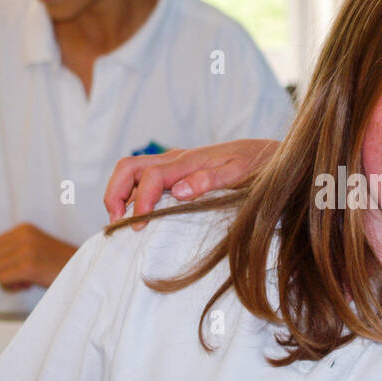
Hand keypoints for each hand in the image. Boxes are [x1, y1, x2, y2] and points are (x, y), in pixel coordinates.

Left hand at [0, 223, 78, 291]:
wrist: (83, 270)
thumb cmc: (59, 264)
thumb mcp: (35, 247)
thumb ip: (15, 249)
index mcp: (24, 229)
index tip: (1, 273)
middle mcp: (23, 236)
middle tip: (15, 280)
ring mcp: (25, 251)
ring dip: (5, 281)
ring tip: (23, 283)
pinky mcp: (28, 266)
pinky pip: (3, 279)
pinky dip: (10, 287)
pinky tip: (27, 286)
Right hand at [103, 139, 279, 229]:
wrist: (266, 154)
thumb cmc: (255, 165)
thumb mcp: (239, 174)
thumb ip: (209, 181)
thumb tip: (179, 192)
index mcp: (188, 161)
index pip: (151, 177)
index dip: (139, 201)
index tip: (138, 226)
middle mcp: (175, 159)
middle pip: (128, 167)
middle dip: (114, 193)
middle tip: (116, 223)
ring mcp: (174, 164)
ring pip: (132, 171)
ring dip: (119, 193)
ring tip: (121, 222)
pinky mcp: (176, 171)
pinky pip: (144, 178)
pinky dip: (131, 194)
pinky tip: (137, 215)